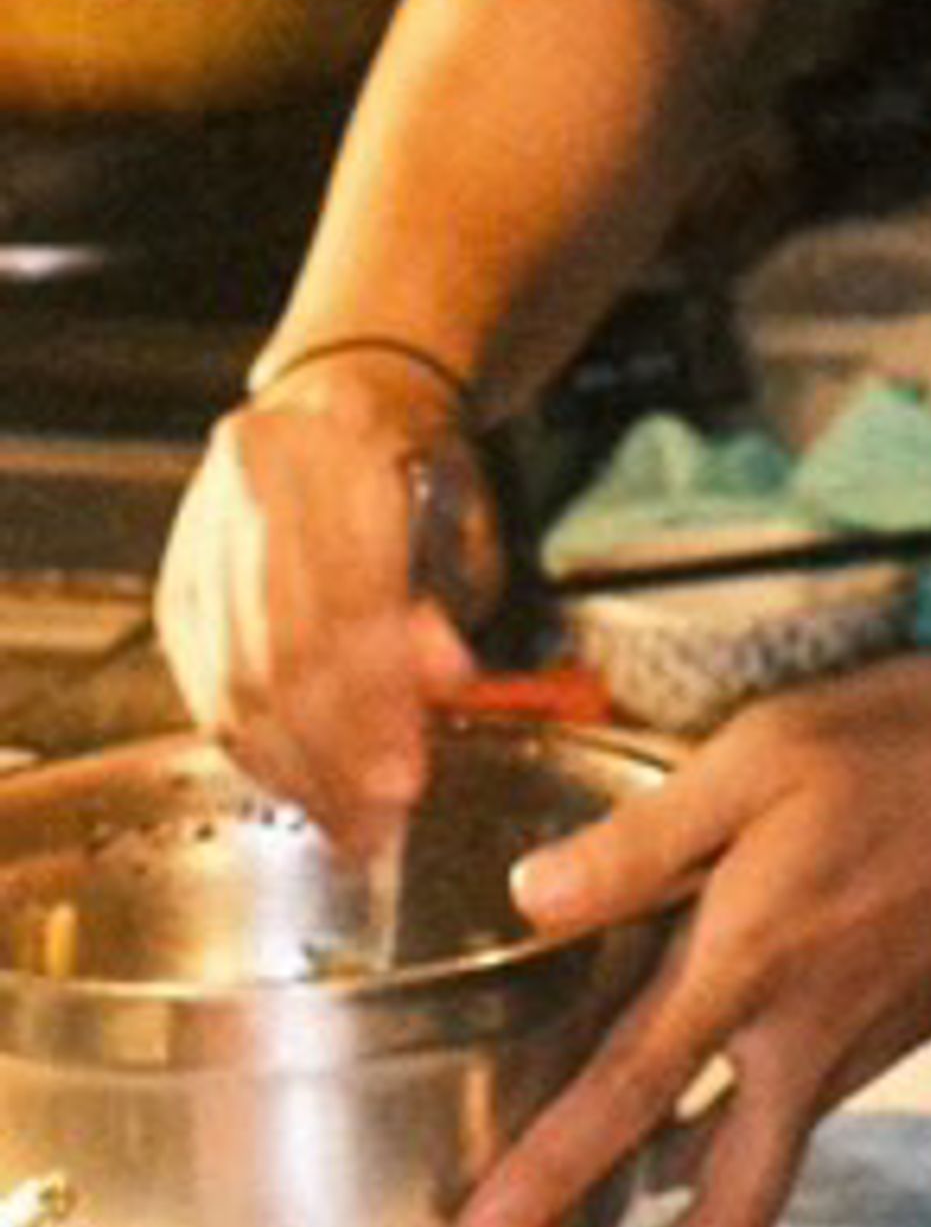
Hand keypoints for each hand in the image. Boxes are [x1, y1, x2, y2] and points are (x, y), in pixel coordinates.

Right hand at [155, 356, 492, 845]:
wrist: (341, 402)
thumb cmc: (415, 466)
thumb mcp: (460, 517)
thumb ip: (446, 602)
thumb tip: (443, 686)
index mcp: (329, 447)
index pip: (337, 603)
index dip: (370, 703)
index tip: (407, 773)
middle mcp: (249, 488)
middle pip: (277, 654)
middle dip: (333, 754)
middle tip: (382, 817)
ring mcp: (199, 540)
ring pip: (234, 685)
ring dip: (297, 770)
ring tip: (351, 825)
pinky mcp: (175, 593)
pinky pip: (206, 694)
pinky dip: (258, 755)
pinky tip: (303, 790)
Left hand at [464, 646, 930, 1226]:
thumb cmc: (925, 740)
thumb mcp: (771, 750)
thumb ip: (646, 834)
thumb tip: (530, 896)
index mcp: (755, 966)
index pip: (626, 1099)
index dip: (545, 1179)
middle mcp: (808, 1036)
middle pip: (727, 1217)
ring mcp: (867, 1043)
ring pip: (763, 1170)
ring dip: (682, 1220)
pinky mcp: (907, 1025)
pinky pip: (804, 1114)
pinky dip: (741, 1141)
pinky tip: (708, 1110)